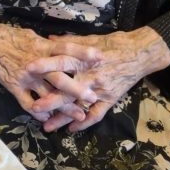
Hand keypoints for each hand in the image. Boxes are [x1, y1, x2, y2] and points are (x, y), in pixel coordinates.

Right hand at [0, 19, 101, 121]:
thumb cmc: (7, 35)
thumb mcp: (31, 35)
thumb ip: (47, 44)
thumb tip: (61, 47)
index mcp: (41, 47)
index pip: (67, 49)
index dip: (84, 53)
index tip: (101, 58)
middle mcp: (36, 64)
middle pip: (61, 78)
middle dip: (78, 89)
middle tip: (94, 97)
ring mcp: (25, 77)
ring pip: (48, 95)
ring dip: (64, 107)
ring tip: (79, 115)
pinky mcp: (14, 87)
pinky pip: (29, 104)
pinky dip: (39, 112)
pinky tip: (48, 118)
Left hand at [27, 27, 169, 131]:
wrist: (140, 53)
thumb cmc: (112, 44)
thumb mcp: (90, 39)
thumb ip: (69, 42)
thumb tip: (49, 39)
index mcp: (84, 59)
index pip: (62, 61)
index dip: (46, 65)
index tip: (28, 68)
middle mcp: (91, 76)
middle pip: (68, 90)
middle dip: (50, 100)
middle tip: (33, 108)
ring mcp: (100, 90)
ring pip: (79, 107)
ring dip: (63, 118)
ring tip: (47, 127)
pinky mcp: (110, 99)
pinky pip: (97, 114)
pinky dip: (85, 123)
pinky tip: (72, 130)